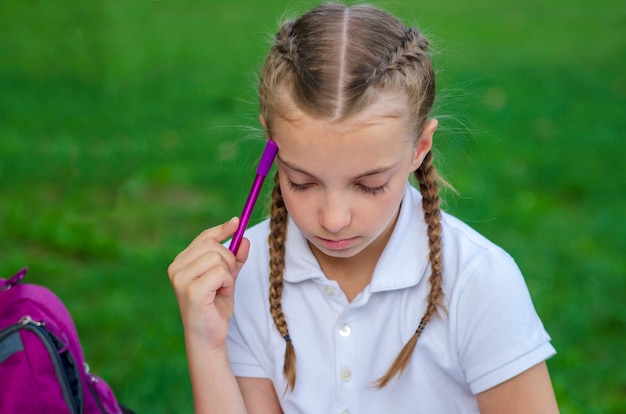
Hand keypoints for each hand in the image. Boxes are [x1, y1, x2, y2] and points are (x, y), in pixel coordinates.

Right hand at [168, 217, 249, 349]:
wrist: (209, 336)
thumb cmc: (215, 307)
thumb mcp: (227, 278)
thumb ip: (235, 259)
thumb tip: (244, 238)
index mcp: (181, 263)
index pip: (203, 238)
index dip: (221, 230)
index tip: (236, 222)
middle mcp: (176, 268)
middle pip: (213, 245)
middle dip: (229, 260)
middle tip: (227, 280)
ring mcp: (181, 279)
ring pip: (218, 258)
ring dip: (228, 274)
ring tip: (221, 290)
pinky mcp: (191, 290)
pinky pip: (220, 272)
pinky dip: (227, 283)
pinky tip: (220, 295)